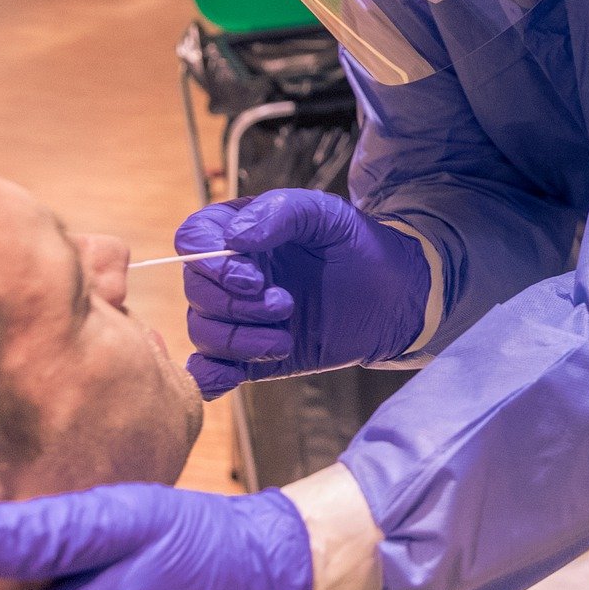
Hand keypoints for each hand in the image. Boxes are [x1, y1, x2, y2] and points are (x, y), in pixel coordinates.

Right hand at [177, 188, 431, 398]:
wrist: (395, 298)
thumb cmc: (359, 247)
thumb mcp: (328, 215)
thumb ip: (281, 212)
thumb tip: (235, 238)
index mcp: (241, 231)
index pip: (193, 238)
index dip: (211, 261)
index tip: (252, 277)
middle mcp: (232, 274)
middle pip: (196, 290)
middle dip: (234, 305)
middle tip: (284, 304)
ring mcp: (240, 316)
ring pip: (203, 331)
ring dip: (238, 340)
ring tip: (284, 337)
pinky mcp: (251, 356)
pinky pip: (209, 371)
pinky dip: (209, 377)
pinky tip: (231, 376)